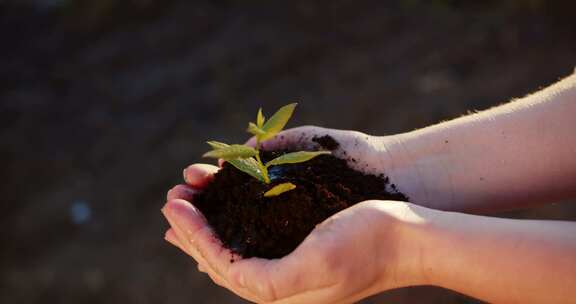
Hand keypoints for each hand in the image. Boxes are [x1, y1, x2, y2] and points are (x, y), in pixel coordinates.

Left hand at [162, 164, 426, 302]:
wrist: (410, 240)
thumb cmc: (369, 245)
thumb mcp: (320, 264)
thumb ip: (273, 282)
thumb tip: (231, 278)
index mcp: (281, 293)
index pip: (221, 265)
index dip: (193, 236)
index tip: (174, 206)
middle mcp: (281, 286)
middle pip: (221, 261)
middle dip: (192, 232)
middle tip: (170, 202)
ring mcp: (291, 270)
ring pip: (235, 253)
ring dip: (207, 230)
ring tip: (184, 213)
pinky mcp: (300, 254)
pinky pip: (254, 245)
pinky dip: (231, 230)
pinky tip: (222, 225)